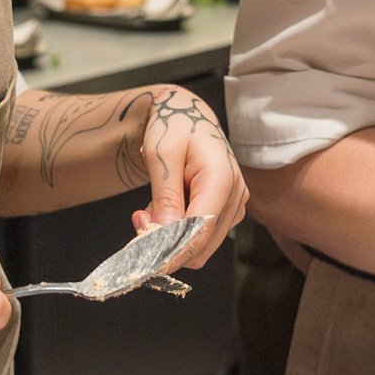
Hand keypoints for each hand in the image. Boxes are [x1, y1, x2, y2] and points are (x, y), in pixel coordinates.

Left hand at [130, 86, 248, 267]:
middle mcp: (235, 196)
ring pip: (200, 246)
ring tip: (150, 209)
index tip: (145, 259)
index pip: (200, 231)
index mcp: (222, 179)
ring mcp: (234, 206)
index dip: (173, 252)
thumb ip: (166, 197)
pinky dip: (178, 231)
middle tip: (138, 220)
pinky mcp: (226, 211)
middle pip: (202, 246)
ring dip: (171, 237)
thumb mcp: (161, 155)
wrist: (187, 115)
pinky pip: (201, 236)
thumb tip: (165, 238)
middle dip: (167, 243)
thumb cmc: (173, 127)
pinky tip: (164, 209)